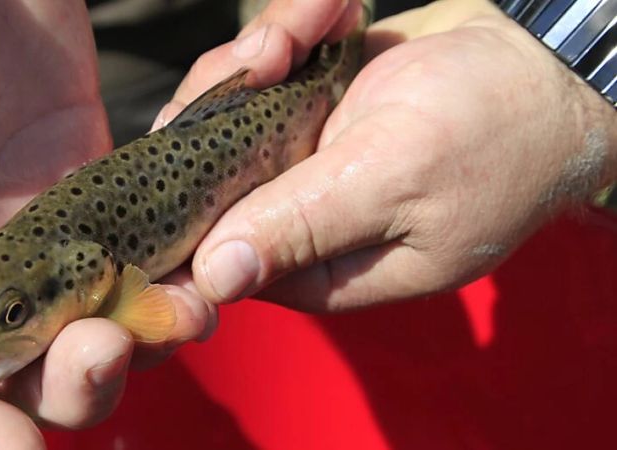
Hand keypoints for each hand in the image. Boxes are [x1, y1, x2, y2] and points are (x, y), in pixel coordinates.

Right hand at [0, 0, 214, 447]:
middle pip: (31, 373)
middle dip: (74, 385)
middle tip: (110, 344)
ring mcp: (46, 223)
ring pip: (105, 319)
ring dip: (149, 331)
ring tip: (188, 304)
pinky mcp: (102, 177)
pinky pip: (153, 242)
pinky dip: (186, 257)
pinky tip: (213, 244)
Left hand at [159, 0, 616, 311]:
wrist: (542, 64)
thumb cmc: (493, 132)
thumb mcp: (394, 183)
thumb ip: (303, 227)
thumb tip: (214, 280)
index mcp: (320, 267)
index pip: (217, 255)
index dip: (185, 205)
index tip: (186, 142)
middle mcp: (298, 218)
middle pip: (204, 172)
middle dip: (224, 99)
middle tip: (271, 53)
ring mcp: (298, 158)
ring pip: (224, 108)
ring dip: (262, 50)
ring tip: (316, 20)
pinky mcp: (304, 106)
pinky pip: (262, 69)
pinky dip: (293, 29)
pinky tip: (334, 13)